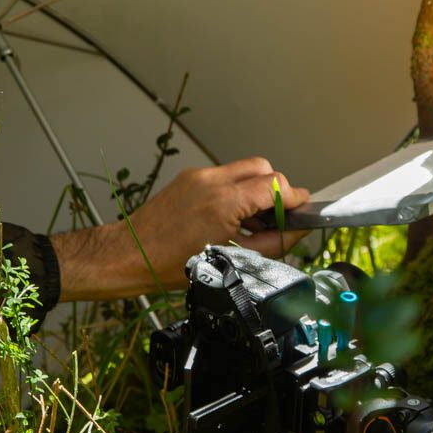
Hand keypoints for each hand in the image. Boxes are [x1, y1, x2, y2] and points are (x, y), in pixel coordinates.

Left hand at [52, 157, 309, 301]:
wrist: (131, 254)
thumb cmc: (173, 265)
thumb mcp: (233, 259)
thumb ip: (273, 243)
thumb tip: (298, 229)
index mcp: (225, 201)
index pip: (276, 185)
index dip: (294, 198)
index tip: (301, 212)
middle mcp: (213, 180)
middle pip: (263, 168)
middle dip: (275, 190)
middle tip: (274, 219)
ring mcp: (199, 175)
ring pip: (244, 170)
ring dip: (255, 190)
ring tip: (250, 223)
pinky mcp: (189, 177)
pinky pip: (224, 176)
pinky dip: (235, 191)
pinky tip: (228, 218)